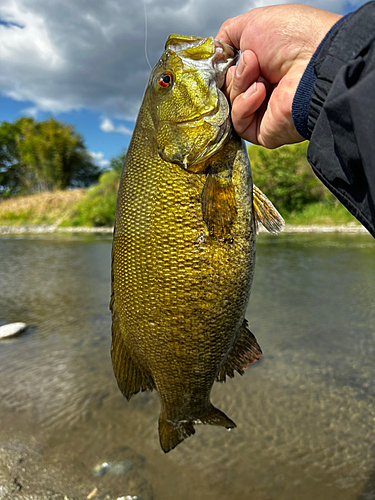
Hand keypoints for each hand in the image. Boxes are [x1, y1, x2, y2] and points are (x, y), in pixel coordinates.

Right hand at [216, 5, 341, 147]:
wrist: (313, 61)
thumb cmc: (290, 38)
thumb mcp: (252, 24)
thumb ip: (227, 36)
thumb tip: (215, 53)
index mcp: (263, 68)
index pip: (229, 75)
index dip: (224, 67)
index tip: (226, 56)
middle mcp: (265, 91)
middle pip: (227, 90)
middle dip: (235, 74)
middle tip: (252, 62)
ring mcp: (265, 113)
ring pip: (231, 105)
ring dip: (240, 86)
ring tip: (259, 74)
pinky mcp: (264, 132)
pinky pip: (239, 123)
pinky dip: (244, 105)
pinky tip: (260, 91)